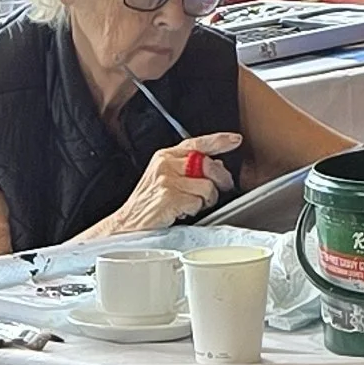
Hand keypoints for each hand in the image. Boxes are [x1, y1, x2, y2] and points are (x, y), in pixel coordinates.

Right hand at [102, 142, 237, 240]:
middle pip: (207, 164)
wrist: (128, 224)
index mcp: (164, 156)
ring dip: (205, 200)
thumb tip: (218, 167)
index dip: (218, 141)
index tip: (235, 140)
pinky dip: (195, 209)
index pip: (196, 143)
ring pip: (207, 185)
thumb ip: (189, 169)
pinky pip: (198, 202)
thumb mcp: (164, 179)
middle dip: (220, 179)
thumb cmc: (147, 204)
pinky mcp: (170, 196)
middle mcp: (165, 164)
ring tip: (192, 205)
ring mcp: (167, 180)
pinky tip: (183, 212)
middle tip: (220, 189)